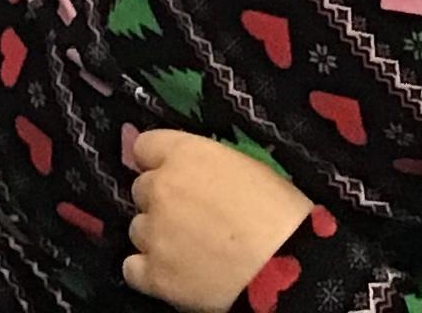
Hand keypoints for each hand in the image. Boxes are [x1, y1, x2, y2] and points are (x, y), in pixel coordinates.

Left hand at [122, 131, 316, 308]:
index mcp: (185, 155)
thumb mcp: (248, 169)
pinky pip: (132, 268)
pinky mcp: (154, 274)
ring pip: (139, 229)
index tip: (173, 177)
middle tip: (192, 220)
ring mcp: (154, 232)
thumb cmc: (281, 215)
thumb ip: (209, 166)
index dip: (159, 163)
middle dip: (162, 203)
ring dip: (158, 237)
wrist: (288, 268)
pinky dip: (148, 272)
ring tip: (190, 251)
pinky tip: (173, 274)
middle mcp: (160, 188)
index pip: (145, 147)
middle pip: (142, 190)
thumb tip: (196, 173)